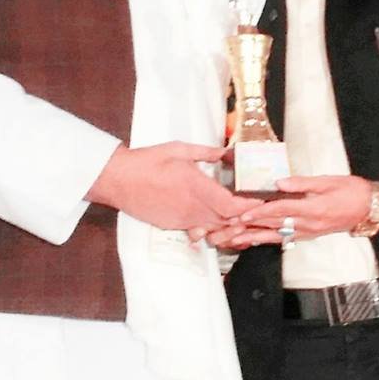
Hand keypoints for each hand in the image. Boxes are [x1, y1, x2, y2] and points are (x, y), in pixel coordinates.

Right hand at [87, 142, 261, 233]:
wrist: (118, 180)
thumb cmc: (147, 162)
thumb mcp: (179, 149)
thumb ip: (206, 152)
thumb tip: (226, 152)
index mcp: (196, 186)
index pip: (231, 205)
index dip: (248, 206)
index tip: (259, 201)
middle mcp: (192, 207)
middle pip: (227, 221)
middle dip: (244, 218)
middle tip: (258, 210)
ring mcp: (182, 219)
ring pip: (215, 228)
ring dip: (229, 225)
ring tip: (244, 218)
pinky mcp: (173, 226)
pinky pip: (199, 230)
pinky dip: (212, 227)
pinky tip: (219, 221)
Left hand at [207, 175, 378, 249]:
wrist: (369, 208)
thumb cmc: (351, 190)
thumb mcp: (328, 181)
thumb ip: (302, 183)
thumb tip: (279, 181)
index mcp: (312, 208)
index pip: (280, 210)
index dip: (259, 212)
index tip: (241, 214)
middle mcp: (307, 224)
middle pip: (272, 226)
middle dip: (246, 228)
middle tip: (226, 230)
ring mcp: (306, 232)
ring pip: (274, 236)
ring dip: (251, 238)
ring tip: (231, 240)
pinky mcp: (307, 234)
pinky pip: (282, 238)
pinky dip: (265, 239)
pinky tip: (252, 241)